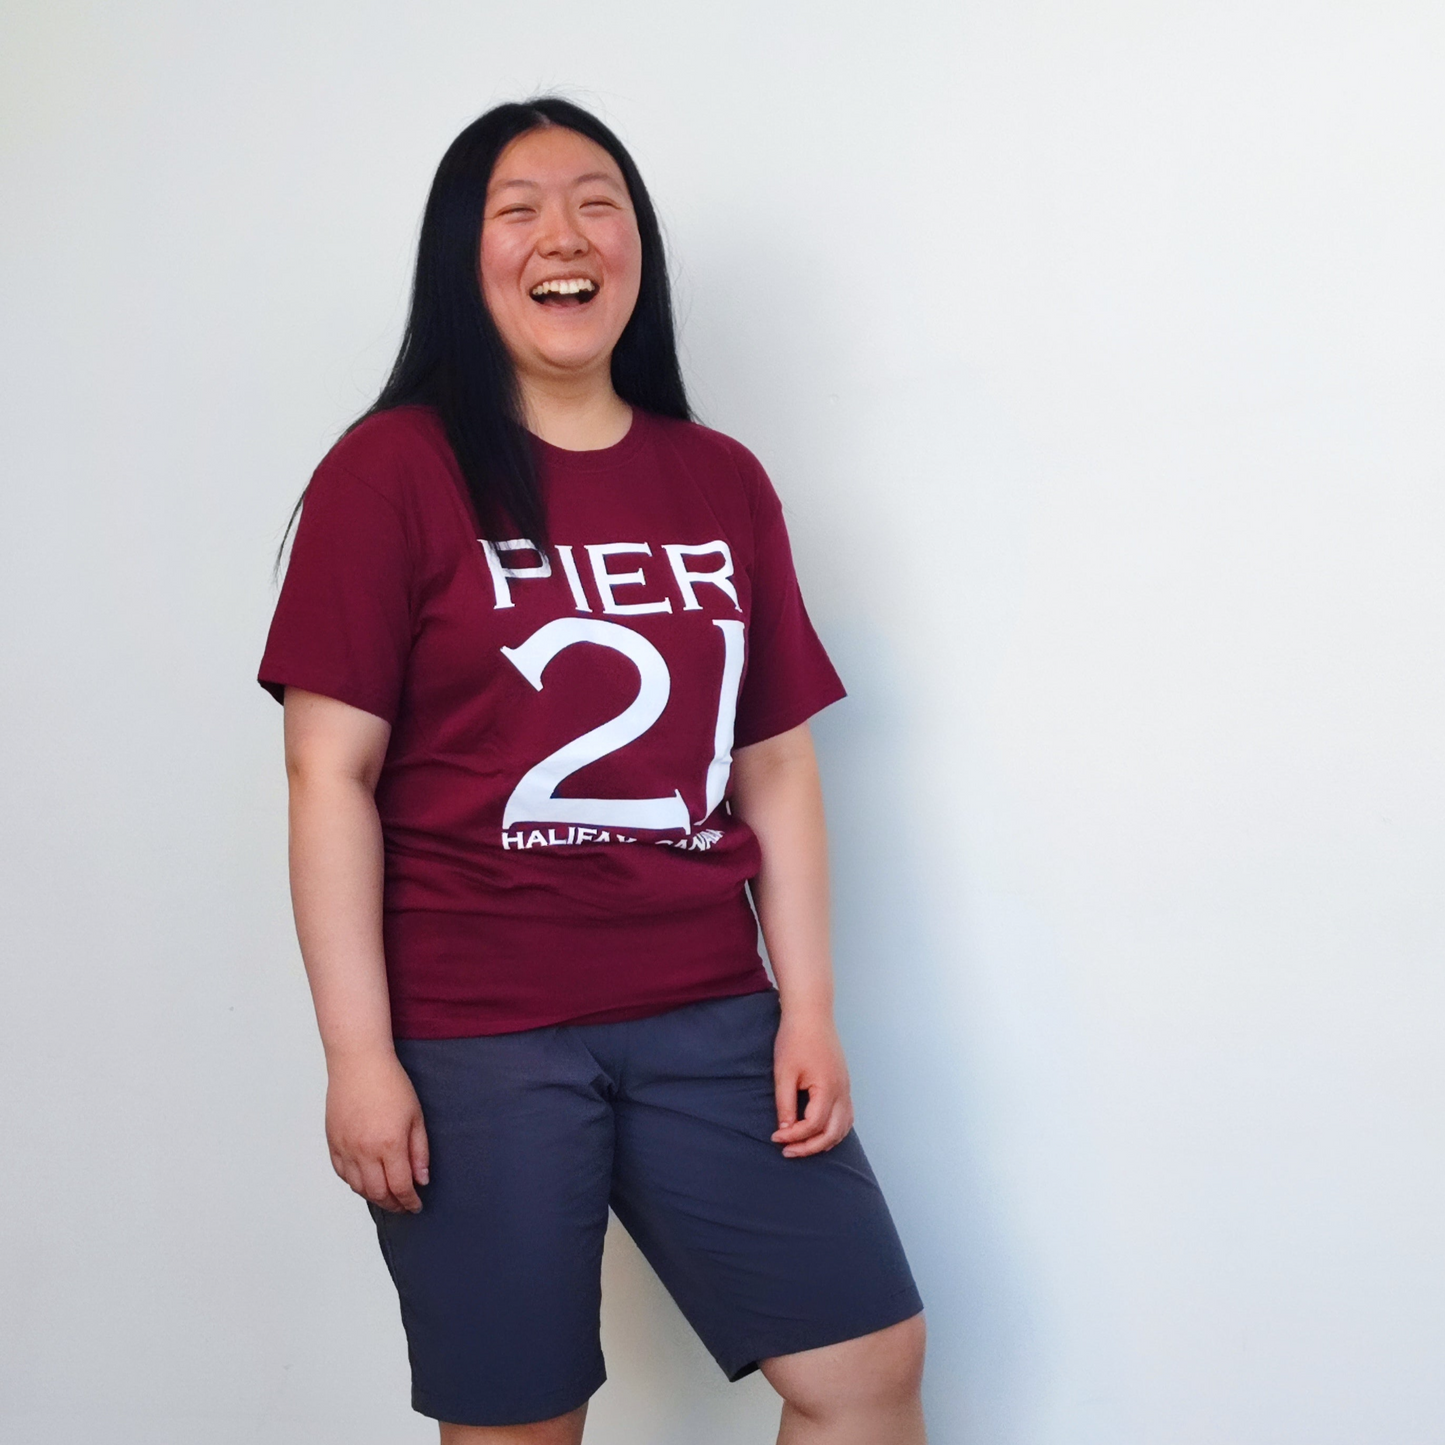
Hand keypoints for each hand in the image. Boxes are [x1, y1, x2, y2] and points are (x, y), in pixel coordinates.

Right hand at [325, 1049, 429, 1212]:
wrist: (359, 1063)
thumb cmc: (390, 1083)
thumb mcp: (416, 1116)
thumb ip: (419, 1151)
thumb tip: (421, 1179)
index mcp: (389, 1144)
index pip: (400, 1186)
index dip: (409, 1201)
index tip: (416, 1205)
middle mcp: (364, 1151)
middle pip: (378, 1193)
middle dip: (393, 1204)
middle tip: (403, 1206)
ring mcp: (346, 1148)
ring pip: (358, 1187)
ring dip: (373, 1196)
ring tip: (387, 1196)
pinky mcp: (333, 1142)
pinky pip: (342, 1173)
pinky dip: (354, 1183)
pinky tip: (366, 1181)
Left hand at [771, 1009, 853, 1157]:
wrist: (811, 1013)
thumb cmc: (795, 1039)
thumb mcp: (784, 1073)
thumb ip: (785, 1104)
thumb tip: (785, 1131)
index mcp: (827, 1088)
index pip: (813, 1125)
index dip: (794, 1136)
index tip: (776, 1138)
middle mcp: (842, 1091)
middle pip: (832, 1133)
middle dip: (810, 1147)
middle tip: (787, 1151)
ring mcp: (846, 1087)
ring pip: (843, 1127)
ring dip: (824, 1141)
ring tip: (803, 1147)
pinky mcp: (844, 1083)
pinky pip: (846, 1115)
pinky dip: (835, 1130)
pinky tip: (820, 1132)